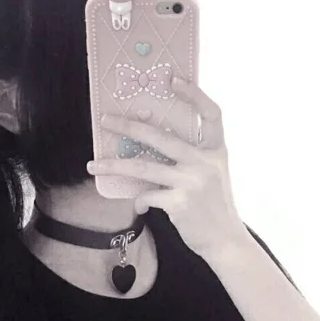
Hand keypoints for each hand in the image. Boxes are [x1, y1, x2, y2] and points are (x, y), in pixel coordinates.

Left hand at [86, 77, 249, 260]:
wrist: (225, 241)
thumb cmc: (214, 207)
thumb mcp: (213, 175)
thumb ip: (191, 159)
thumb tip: (153, 146)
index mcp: (216, 151)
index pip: (211, 114)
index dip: (194, 95)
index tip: (174, 79)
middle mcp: (205, 162)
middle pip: (161, 137)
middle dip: (129, 126)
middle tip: (106, 120)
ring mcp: (192, 182)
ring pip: (143, 167)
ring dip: (115, 165)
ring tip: (94, 164)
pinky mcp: (180, 203)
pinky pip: (147, 195)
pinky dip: (139, 201)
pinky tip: (139, 206)